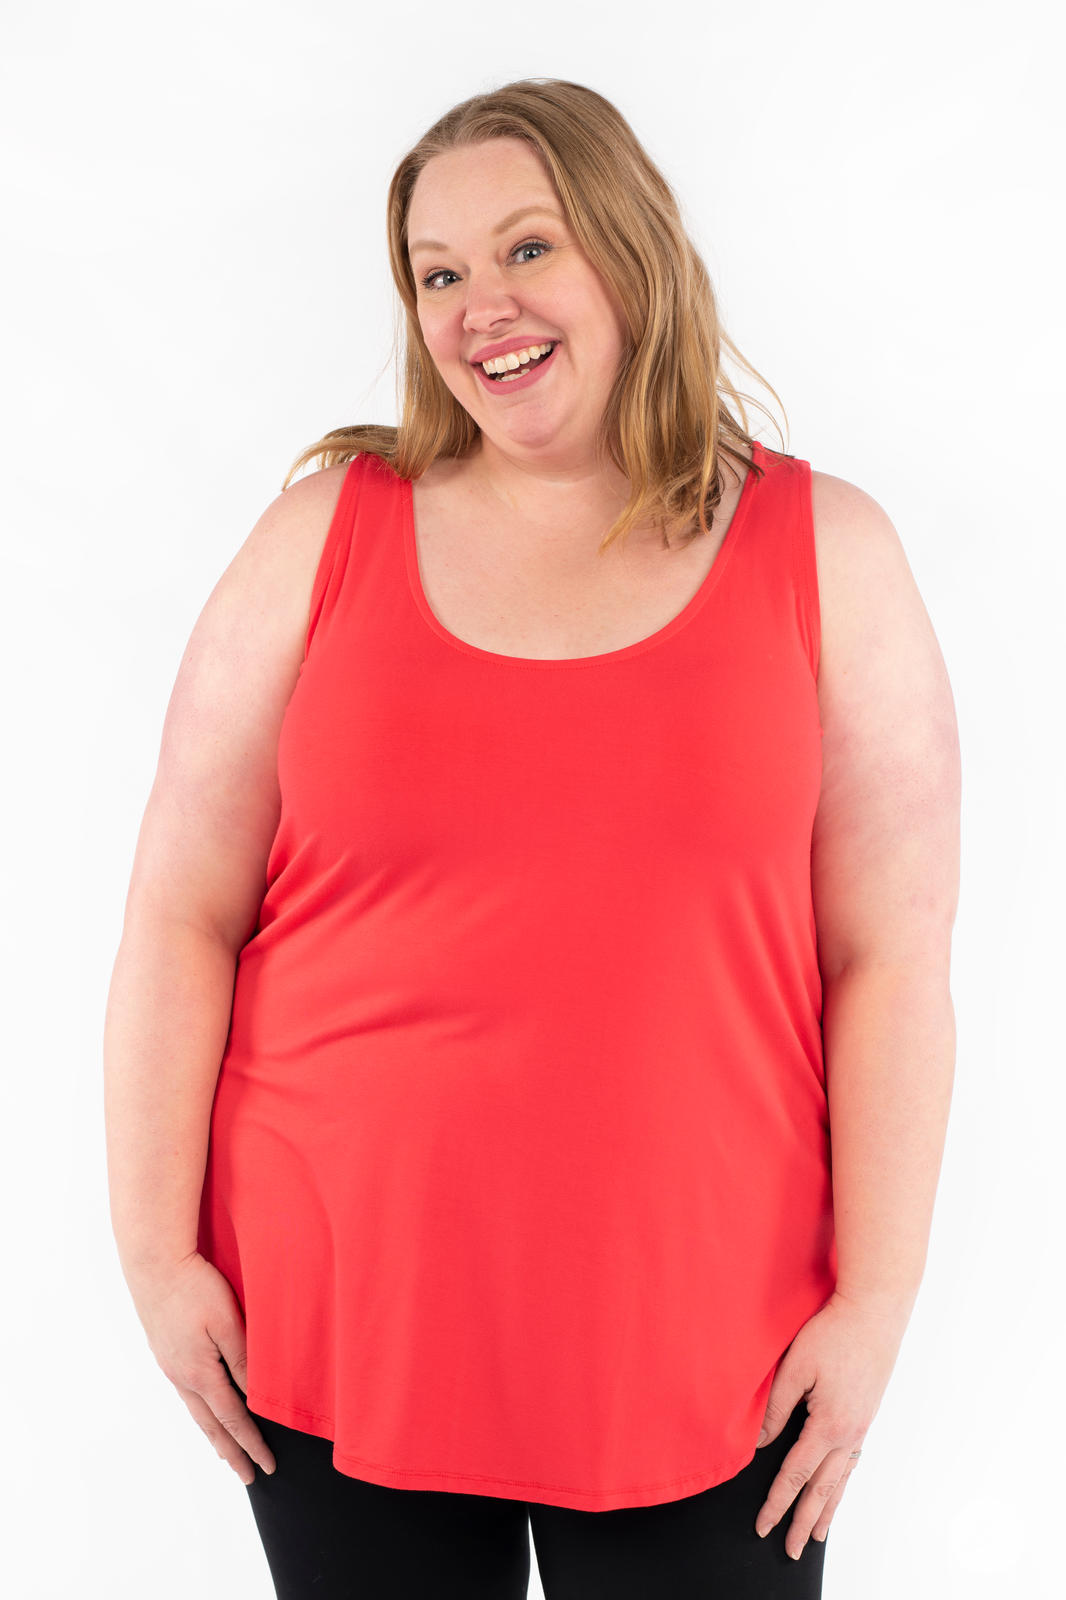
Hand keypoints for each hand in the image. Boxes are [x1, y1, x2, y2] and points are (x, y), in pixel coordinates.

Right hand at [125, 1251, 276, 1486]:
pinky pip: (188, 1394)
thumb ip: (243, 1359)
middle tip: (248, 1477)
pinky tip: (205, 1410)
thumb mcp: (227, 1322)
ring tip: (226, 1453)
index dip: (252, 1443)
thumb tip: (256, 1396)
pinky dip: (201, 1412)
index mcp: (200, 1374)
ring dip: (214, 1435)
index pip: (233, 1418)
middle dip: (231, 1452)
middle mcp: (182, 1377)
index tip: (267, 1465)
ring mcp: (171, 1366)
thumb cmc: (195, 1288)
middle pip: (211, 1425)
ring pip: (197, 1412)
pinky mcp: (167, 1353)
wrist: (155, 1265)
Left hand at [753, 1291, 908, 1558]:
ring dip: (827, 1509)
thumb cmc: (832, 1333)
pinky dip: (843, 1484)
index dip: (777, 1503)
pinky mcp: (866, 1415)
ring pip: (841, 1481)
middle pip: (821, 1489)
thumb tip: (760, 1443)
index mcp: (828, 1426)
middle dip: (803, 1521)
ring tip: (817, 1535)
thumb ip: (775, 1408)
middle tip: (791, 1550)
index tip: (763, 1525)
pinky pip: (852, 1462)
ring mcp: (861, 1427)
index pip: (795, 1475)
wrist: (874, 1312)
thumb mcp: (794, 1368)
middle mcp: (849, 1434)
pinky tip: (838, 1489)